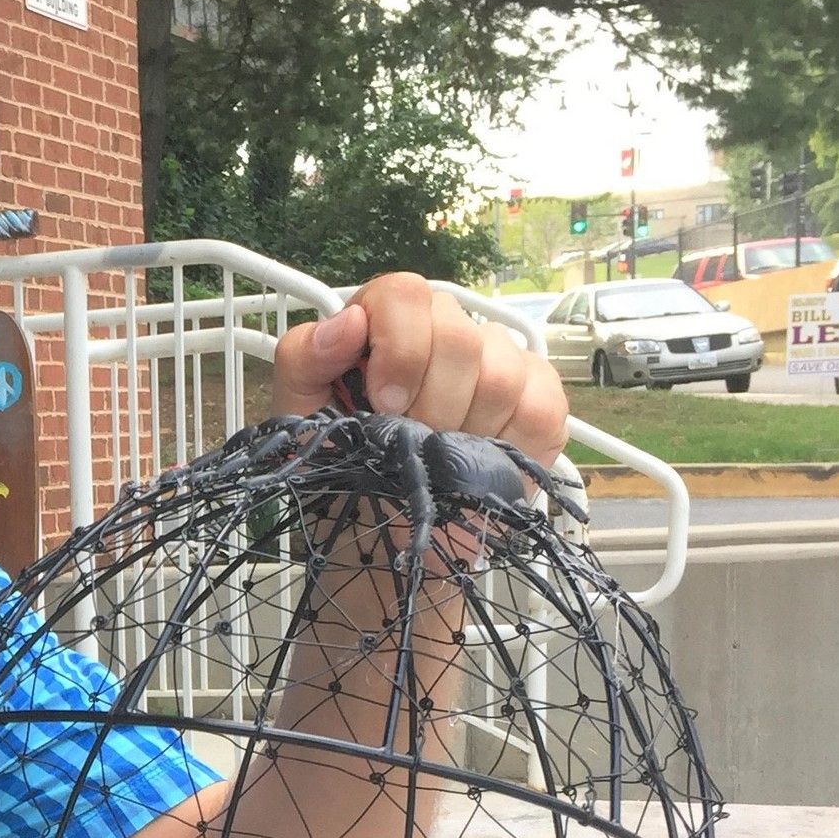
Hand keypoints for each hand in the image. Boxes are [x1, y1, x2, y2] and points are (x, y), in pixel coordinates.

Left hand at [272, 272, 568, 475]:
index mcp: (385, 326)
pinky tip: (477, 463)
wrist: (375, 543)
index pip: (404, 294)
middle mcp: (446, 334)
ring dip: (462, 430)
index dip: (399, 347)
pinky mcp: (538, 407)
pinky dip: (507, 443)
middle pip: (457, 334)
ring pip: (500, 371)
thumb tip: (347, 322)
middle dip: (428, 404)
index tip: (383, 404)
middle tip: (408, 444)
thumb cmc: (337, 476)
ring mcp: (499, 366)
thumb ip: (302, 361)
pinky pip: (540, 406)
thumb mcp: (297, 422)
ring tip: (437, 460)